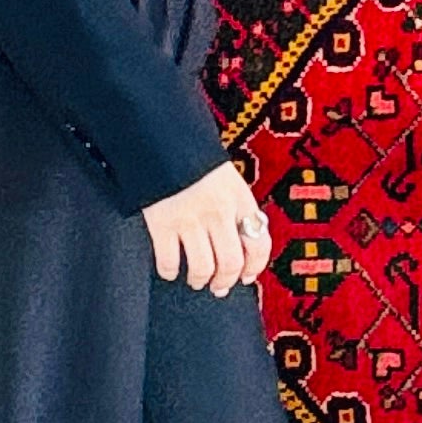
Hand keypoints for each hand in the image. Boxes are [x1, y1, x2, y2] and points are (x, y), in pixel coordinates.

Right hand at [143, 160, 270, 294]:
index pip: (259, 243)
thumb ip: (237, 205)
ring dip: (200, 279)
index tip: (247, 277)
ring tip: (196, 279)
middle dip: (225, 281)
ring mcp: (190, 218)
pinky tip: (170, 269)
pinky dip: (170, 271)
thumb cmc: (195, 158)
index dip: (254, 267)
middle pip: (231, 262)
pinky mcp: (162, 223)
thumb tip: (247, 237)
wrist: (162, 136)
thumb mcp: (227, 177)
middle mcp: (218, 211)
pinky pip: (169, 261)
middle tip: (219, 286)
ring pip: (202, 267)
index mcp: (240, 198)